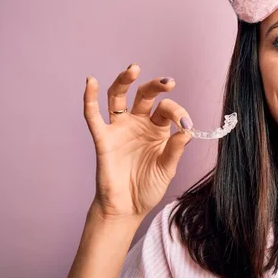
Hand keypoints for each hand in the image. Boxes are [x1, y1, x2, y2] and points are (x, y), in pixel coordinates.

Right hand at [83, 64, 192, 219]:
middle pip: (145, 96)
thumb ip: (176, 149)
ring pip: (118, 97)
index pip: (167, 110)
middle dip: (156, 86)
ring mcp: (120, 129)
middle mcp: (139, 123)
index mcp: (158, 129)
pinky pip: (93, 115)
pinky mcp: (103, 138)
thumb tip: (187, 130)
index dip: (178, 113)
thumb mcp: (167, 168)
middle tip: (168, 82)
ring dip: (124, 81)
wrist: (127, 208)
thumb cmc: (148, 187)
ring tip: (134, 69)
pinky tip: (90, 81)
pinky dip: (90, 98)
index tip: (185, 124)